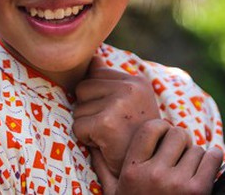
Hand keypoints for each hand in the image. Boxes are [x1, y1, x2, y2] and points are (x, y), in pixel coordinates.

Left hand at [73, 56, 160, 176]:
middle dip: (89, 110)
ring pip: (78, 109)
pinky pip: (78, 126)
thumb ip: (109, 80)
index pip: (94, 74)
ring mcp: (120, 104)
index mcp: (137, 81)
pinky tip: (105, 144)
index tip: (116, 115)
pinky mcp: (107, 123)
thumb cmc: (133, 135)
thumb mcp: (128, 103)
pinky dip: (86, 139)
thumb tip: (93, 58)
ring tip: (109, 135)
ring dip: (88, 126)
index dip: (97, 98)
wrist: (146, 167)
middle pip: (82, 88)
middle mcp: (131, 88)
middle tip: (110, 126)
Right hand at [93, 120, 223, 194]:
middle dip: (181, 141)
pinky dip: (213, 159)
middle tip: (180, 152)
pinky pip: (213, 158)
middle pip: (177, 134)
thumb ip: (103, 168)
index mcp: (132, 171)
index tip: (164, 136)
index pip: (151, 128)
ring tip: (189, 167)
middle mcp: (153, 175)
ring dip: (196, 155)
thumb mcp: (113, 193)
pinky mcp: (198, 192)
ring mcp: (177, 184)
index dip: (161, 127)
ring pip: (197, 148)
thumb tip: (91, 145)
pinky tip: (207, 165)